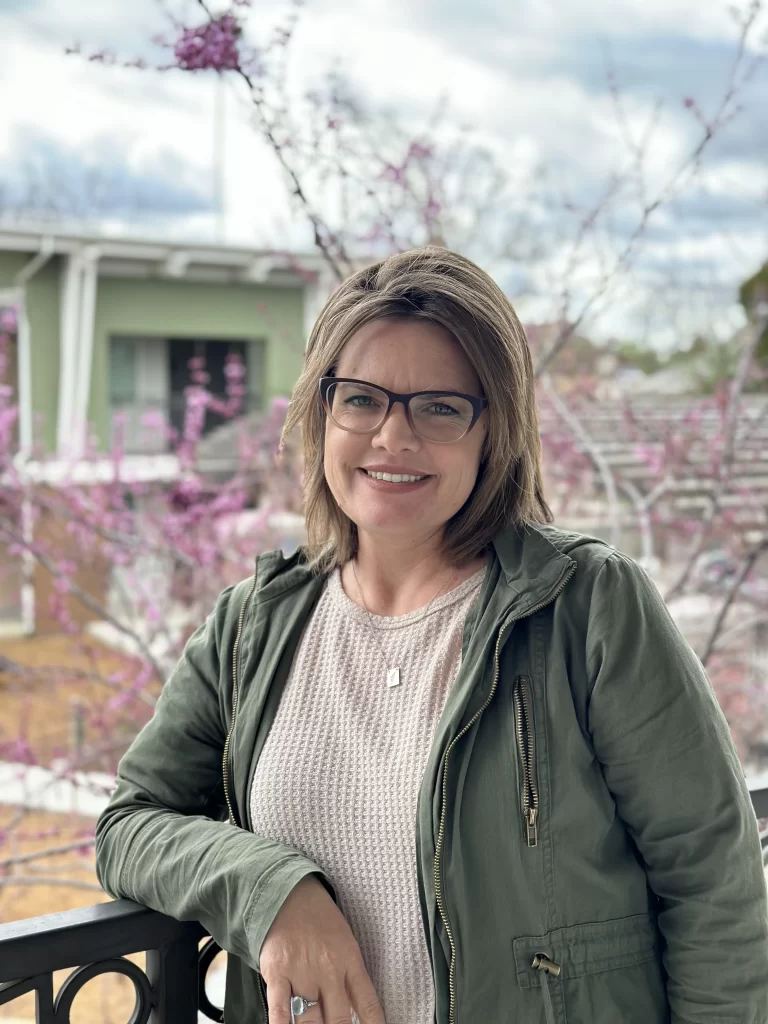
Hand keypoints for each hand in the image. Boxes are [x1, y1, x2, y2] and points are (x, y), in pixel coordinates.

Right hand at [259, 874, 385, 1023]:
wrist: (290, 892)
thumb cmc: (319, 918)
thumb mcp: (345, 941)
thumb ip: (350, 976)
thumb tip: (356, 1011)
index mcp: (350, 961)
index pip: (368, 1004)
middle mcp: (329, 970)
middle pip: (339, 1020)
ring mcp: (302, 973)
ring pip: (310, 1021)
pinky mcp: (277, 973)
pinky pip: (280, 1011)